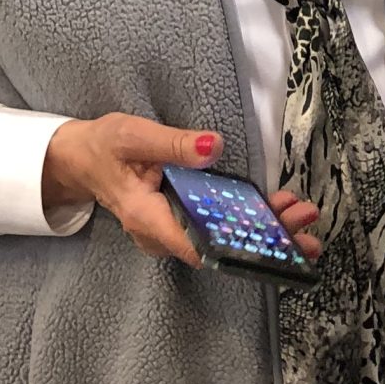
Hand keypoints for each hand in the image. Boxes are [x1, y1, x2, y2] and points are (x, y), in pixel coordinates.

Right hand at [41, 117, 321, 266]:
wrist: (81, 159)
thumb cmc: (103, 147)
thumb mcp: (133, 135)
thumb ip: (173, 143)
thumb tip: (214, 147)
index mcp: (147, 219)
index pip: (197, 246)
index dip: (237, 248)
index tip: (273, 242)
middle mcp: (162, 235)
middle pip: (218, 247)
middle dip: (263, 240)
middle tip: (303, 227)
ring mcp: (172, 230)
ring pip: (222, 240)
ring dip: (262, 230)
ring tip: (301, 215)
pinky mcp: (182, 220)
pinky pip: (218, 228)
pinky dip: (248, 219)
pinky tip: (278, 209)